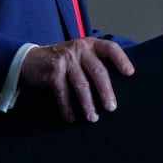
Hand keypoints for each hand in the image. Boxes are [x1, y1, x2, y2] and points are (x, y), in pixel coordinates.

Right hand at [19, 37, 134, 122]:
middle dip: (106, 91)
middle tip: (111, 107)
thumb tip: (117, 87)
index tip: (130, 73)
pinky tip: (72, 117)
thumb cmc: (64, 62)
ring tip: (93, 117)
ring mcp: (66, 59)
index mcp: (90, 44)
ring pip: (81, 84)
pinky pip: (64, 93)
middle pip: (97, 70)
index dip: (121, 60)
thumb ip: (95, 63)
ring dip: (88, 103)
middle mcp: (79, 49)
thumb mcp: (80, 55)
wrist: (32, 60)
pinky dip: (68, 107)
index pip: (110, 48)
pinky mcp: (54, 71)